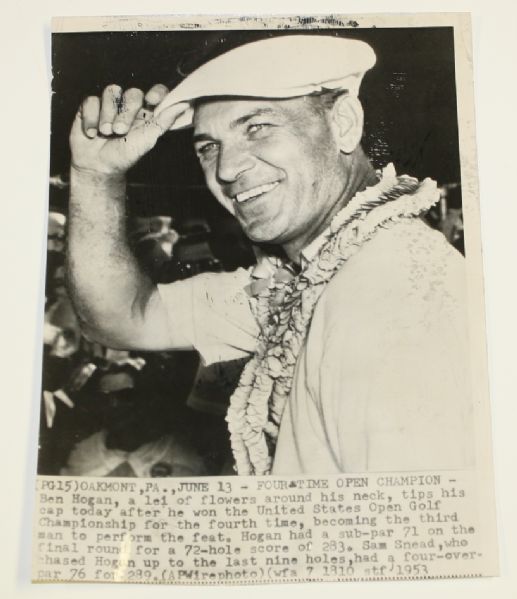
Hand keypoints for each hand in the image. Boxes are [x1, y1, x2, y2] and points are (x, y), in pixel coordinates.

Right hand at [70, 84, 187, 175]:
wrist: (98, 166)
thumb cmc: (125, 155)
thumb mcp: (147, 140)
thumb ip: (164, 121)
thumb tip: (184, 104)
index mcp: (147, 113)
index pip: (157, 92)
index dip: (157, 92)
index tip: (151, 100)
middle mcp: (129, 106)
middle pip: (132, 93)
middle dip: (125, 113)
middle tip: (119, 131)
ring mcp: (110, 104)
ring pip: (111, 92)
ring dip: (107, 115)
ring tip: (105, 133)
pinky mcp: (91, 106)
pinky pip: (91, 100)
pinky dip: (91, 118)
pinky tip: (92, 133)